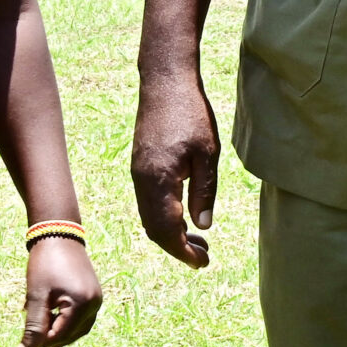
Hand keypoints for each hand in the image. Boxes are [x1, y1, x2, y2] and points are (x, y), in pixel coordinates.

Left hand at [16, 236, 101, 346]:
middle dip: (48, 337)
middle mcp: (95, 303)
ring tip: (40, 320)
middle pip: (69, 336)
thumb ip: (32, 327)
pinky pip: (82, 320)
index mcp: (82, 303)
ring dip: (58, 332)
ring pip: (77, 331)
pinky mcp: (94, 296)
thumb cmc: (45, 265)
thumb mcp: (36, 297)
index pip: (59, 336)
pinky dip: (66, 324)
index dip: (38, 341)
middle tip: (30, 325)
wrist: (60, 237)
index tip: (22, 335)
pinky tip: (51, 315)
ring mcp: (97, 299)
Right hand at [131, 64, 219, 267]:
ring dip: (171, 233)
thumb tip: (203, 225)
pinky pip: (149, 203)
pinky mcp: (140, 167)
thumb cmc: (191, 114)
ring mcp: (138, 175)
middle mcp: (142, 182)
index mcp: (158, 181)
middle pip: (154, 229)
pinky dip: (164, 217)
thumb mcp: (208, 153)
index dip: (183, 251)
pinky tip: (183, 216)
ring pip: (149, 217)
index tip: (202, 263)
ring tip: (198, 241)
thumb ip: (205, 190)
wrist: (165, 83)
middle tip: (203, 256)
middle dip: (177, 247)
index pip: (167, 229)